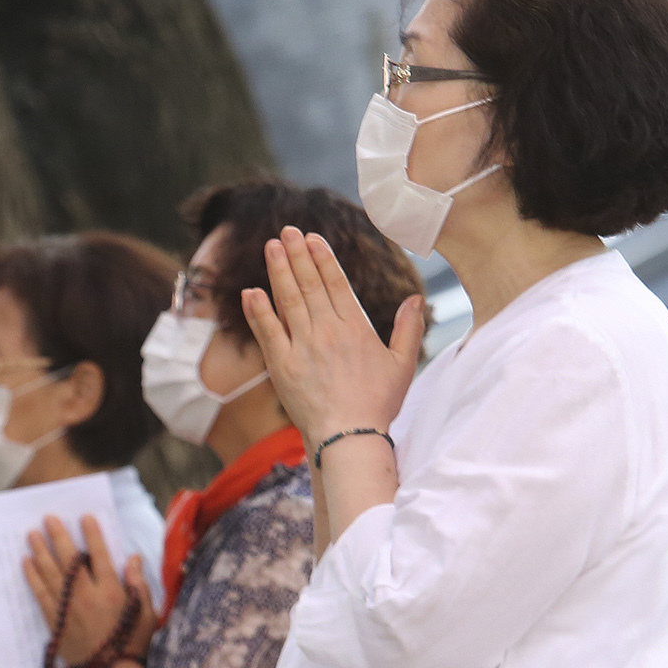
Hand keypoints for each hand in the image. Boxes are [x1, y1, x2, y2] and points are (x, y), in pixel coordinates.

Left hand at [23, 514, 160, 666]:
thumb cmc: (132, 645)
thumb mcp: (147, 614)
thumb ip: (139, 585)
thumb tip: (133, 558)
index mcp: (112, 592)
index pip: (100, 555)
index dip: (92, 535)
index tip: (84, 518)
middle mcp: (87, 596)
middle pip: (69, 560)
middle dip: (58, 537)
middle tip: (47, 519)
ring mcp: (69, 609)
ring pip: (51, 574)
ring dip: (40, 552)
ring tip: (31, 535)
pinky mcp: (56, 622)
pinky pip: (41, 594)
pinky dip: (33, 578)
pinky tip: (26, 563)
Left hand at [243, 227, 426, 446]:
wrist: (348, 436)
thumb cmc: (378, 404)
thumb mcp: (402, 364)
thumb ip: (409, 328)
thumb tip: (416, 298)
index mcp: (356, 328)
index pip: (336, 283)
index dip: (322, 258)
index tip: (312, 238)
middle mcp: (328, 331)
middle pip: (309, 285)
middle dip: (297, 254)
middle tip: (287, 231)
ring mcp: (302, 347)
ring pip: (287, 300)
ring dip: (278, 271)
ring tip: (271, 247)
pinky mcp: (281, 366)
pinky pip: (267, 332)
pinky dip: (258, 311)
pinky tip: (250, 291)